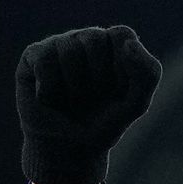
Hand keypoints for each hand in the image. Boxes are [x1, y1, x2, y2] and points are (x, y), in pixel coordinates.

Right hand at [15, 26, 161, 183]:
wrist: (69, 150)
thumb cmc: (103, 124)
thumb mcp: (136, 104)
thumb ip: (148, 73)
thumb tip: (130, 42)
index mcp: (114, 46)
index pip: (121, 34)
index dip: (121, 66)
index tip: (117, 90)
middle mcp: (86, 39)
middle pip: (94, 38)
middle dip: (97, 77)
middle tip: (92, 98)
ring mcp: (59, 44)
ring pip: (69, 50)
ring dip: (74, 87)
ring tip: (72, 100)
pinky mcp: (34, 55)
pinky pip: (45, 61)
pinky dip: (51, 89)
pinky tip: (50, 99)